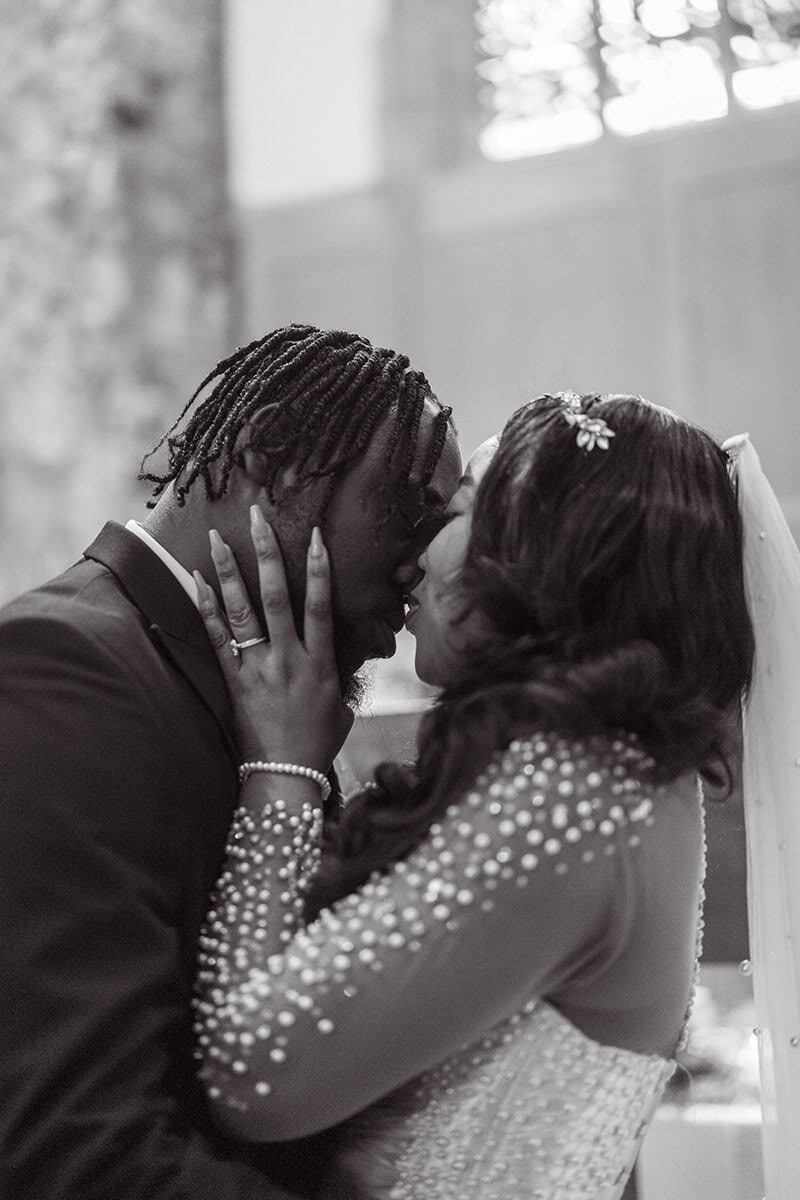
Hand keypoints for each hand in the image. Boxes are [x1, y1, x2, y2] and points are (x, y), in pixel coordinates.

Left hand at [195, 508, 352, 771]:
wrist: (285, 776)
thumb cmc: (318, 743)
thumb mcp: (342, 704)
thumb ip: (340, 670)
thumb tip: (343, 649)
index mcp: (321, 663)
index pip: (320, 606)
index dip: (319, 568)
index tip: (315, 534)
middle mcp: (288, 660)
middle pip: (276, 596)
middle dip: (267, 553)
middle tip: (257, 517)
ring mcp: (258, 669)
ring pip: (242, 611)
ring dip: (228, 572)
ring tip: (216, 538)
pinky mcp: (234, 682)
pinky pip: (217, 639)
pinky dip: (207, 609)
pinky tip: (197, 582)